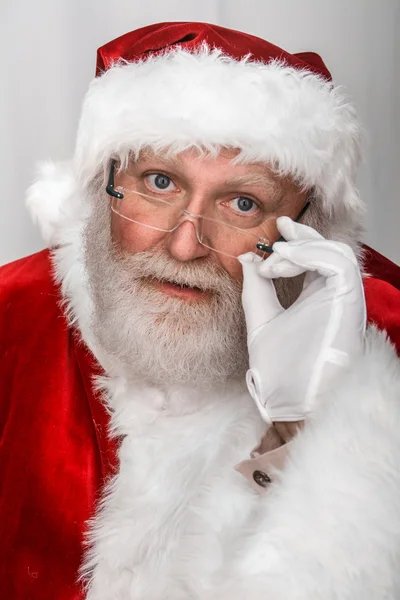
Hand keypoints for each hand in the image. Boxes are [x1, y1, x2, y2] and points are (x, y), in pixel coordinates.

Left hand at [239, 217, 365, 424]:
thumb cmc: (279, 368)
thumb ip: (256, 289)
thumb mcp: (260, 320)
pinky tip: (281, 263)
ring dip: (302, 249)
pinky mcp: (349, 302)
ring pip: (337, 253)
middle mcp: (334, 297)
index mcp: (317, 298)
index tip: (278, 229)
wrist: (289, 397)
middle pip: (329, 251)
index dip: (299, 241)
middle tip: (281, 227)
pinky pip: (338, 264)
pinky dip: (309, 256)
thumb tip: (247, 259)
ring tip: (272, 261)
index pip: (315, 259)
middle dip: (304, 236)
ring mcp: (344, 300)